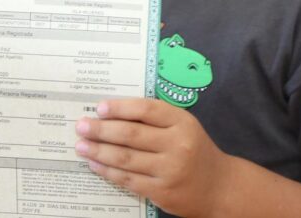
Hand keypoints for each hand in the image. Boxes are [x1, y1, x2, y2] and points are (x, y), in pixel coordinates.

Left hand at [75, 98, 229, 217]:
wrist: (219, 187)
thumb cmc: (194, 150)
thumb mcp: (183, 126)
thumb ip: (155, 118)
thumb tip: (113, 113)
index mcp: (182, 122)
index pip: (146, 109)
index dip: (120, 108)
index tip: (99, 107)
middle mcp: (177, 145)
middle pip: (131, 134)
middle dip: (101, 129)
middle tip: (81, 125)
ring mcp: (170, 170)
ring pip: (125, 158)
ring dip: (98, 151)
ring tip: (81, 145)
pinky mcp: (162, 192)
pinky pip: (128, 179)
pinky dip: (108, 171)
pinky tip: (95, 164)